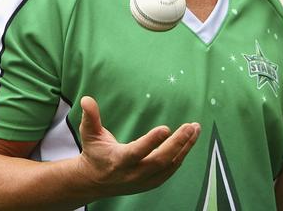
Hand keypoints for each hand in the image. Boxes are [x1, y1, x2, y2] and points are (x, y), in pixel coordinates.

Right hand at [75, 96, 199, 197]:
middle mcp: (133, 173)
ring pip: (169, 166)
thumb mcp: (89, 134)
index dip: (151, 141)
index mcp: (118, 160)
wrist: (94, 181)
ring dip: (185, 148)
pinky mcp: (151, 183)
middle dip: (178, 143)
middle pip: (160, 160)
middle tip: (190, 127)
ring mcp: (144, 180)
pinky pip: (171, 170)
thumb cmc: (94, 152)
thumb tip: (87, 99)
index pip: (137, 152)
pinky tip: (189, 142)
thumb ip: (90, 117)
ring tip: (195, 130)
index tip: (166, 128)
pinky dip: (181, 156)